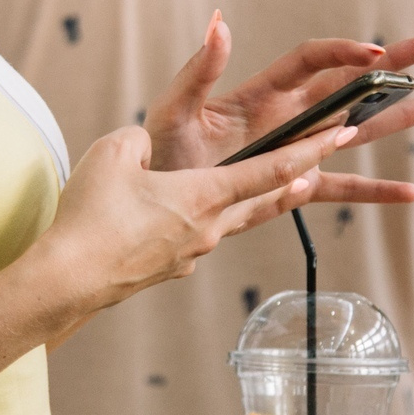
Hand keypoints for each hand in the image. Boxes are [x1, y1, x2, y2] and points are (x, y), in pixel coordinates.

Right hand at [27, 117, 413, 334]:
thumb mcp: (114, 153)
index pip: (272, 168)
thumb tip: (149, 149)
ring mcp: (192, 253)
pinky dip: (208, 220)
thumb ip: (141, 140)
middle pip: (267, 200)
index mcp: (205, 193)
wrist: (69, 279)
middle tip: (328, 164)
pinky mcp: (170, 267)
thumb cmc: (92, 214)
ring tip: (289, 191)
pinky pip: (198, 237)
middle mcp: (210, 227)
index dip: (312, 149)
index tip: (343, 134)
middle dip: (300, 178)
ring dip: (264, 202)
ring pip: (237, 221)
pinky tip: (185, 217)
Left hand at [144, 16, 413, 171]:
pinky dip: (379, 192)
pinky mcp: (298, 186)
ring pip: (359, 131)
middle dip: (392, 65)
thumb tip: (218, 22)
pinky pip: (345, 188)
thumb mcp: (173, 109)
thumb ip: (199, 70)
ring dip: (400, 117)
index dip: (343, 52)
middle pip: (349, 85)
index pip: (312, 61)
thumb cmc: (161, 152)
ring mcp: (298, 151)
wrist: (158, 201)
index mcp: (261, 93)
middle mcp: (288, 118)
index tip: (373, 52)